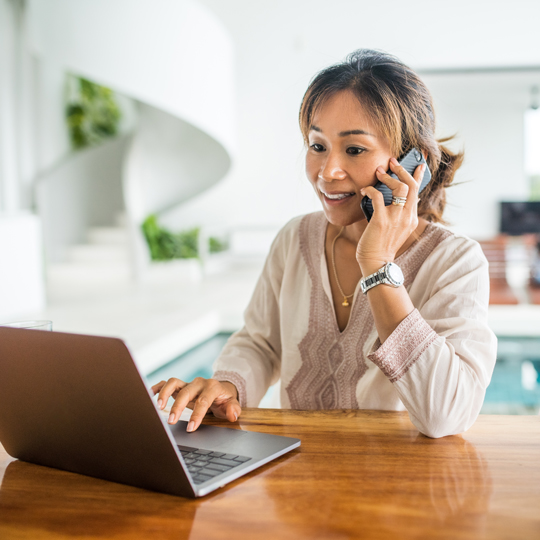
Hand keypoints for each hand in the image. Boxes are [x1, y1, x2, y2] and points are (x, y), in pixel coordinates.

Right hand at [151, 377, 240, 431]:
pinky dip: (158, 387)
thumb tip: (233, 415)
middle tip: (171, 421)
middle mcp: (198, 383)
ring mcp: (188, 383)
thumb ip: (233, 409)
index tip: (190, 428)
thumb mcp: (232, 404)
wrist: (221, 390)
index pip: (203, 401)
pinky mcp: (180, 385)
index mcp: (212, 387)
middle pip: (186, 392)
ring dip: (165, 393)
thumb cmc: (224, 399)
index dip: (196, 415)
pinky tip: (151, 395)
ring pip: (174, 382)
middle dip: (178, 406)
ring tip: (159, 407)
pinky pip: (167, 383)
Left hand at [356, 157, 425, 273]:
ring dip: (388, 177)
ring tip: (378, 173)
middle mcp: (407, 216)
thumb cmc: (382, 245)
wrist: (376, 262)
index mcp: (412, 218)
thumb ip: (401, 215)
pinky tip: (364, 190)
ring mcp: (395, 218)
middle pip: (411, 186)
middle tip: (391, 162)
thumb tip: (401, 200)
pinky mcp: (381, 220)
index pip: (417, 192)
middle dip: (402, 170)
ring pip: (400, 188)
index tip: (420, 163)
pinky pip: (377, 196)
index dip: (419, 175)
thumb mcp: (397, 229)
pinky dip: (370, 189)